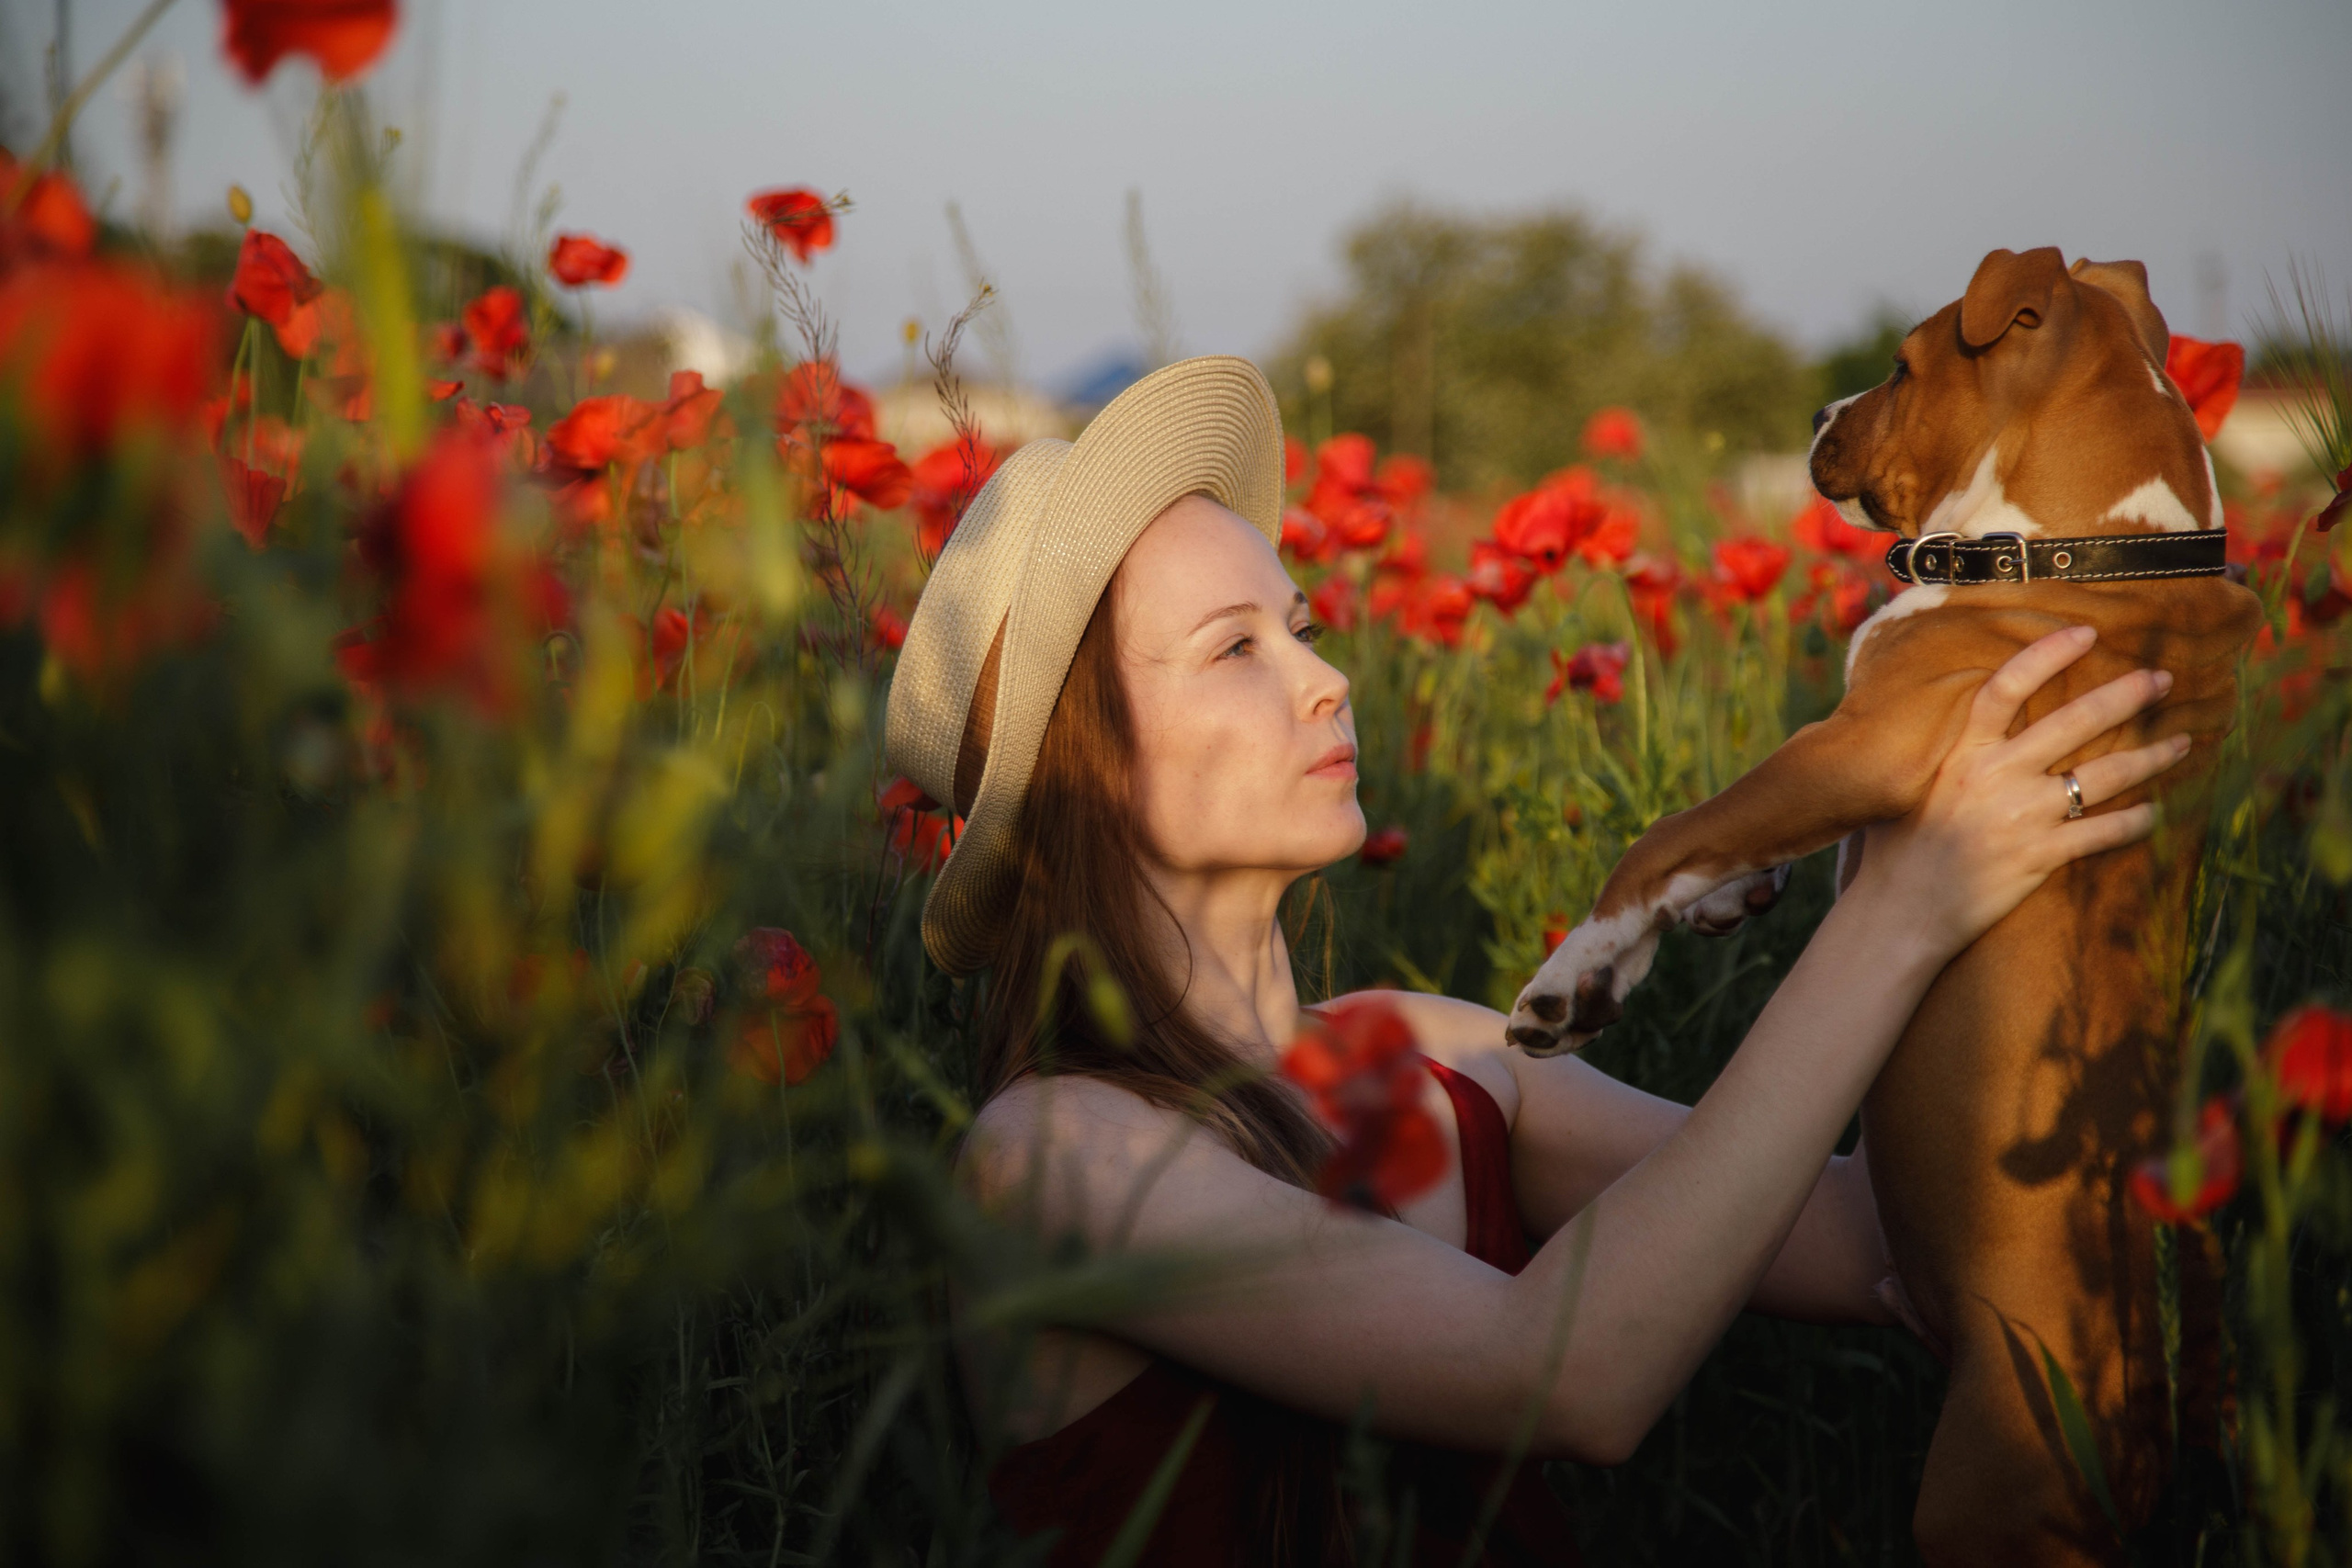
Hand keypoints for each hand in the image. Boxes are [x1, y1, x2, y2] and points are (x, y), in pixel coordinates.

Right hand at [1848, 625, 2187, 962]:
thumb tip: (1959, 732)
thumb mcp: (1907, 789)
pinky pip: (2103, 832)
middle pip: (2074, 721)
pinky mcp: (2039, 856)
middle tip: (2161, 679)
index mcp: (1961, 753)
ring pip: (2104, 775)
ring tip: (2182, 743)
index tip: (2086, 633)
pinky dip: (2136, 822)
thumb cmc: (1894, 852)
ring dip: (2150, 757)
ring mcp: (2021, 816)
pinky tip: (2156, 812)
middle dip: (2126, 695)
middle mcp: (1995, 775)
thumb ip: (1941, 759)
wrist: (1898, 911)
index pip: (2006, 688)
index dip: (2047, 655)